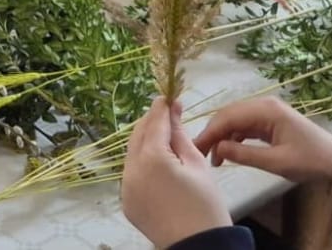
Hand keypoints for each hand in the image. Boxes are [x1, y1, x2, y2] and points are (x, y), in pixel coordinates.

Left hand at [122, 98, 232, 247]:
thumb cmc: (205, 205)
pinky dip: (142, 162)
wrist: (199, 247)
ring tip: (165, 136)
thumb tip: (172, 113)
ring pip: (133, 154)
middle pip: (138, 136)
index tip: (170, 97)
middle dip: (151, 122)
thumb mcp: (197, 165)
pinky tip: (158, 162)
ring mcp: (126, 188)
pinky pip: (132, 173)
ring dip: (146, 141)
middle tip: (168, 113)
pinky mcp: (127, 202)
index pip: (155, 123)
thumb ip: (180, 136)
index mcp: (151, 159)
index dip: (163, 108)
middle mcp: (132, 171)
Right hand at [192, 96, 331, 183]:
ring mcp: (268, 112)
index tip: (195, 149)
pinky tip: (228, 153)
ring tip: (213, 159)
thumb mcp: (276, 162)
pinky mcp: (270, 121)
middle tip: (199, 154)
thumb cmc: (310, 161)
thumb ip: (244, 155)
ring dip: (222, 136)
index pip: (228, 116)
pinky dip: (234, 138)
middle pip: (229, 114)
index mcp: (266, 110)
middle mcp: (264, 105)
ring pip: (235, 120)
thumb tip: (216, 150)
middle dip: (212, 133)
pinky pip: (245, 126)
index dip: (209, 132)